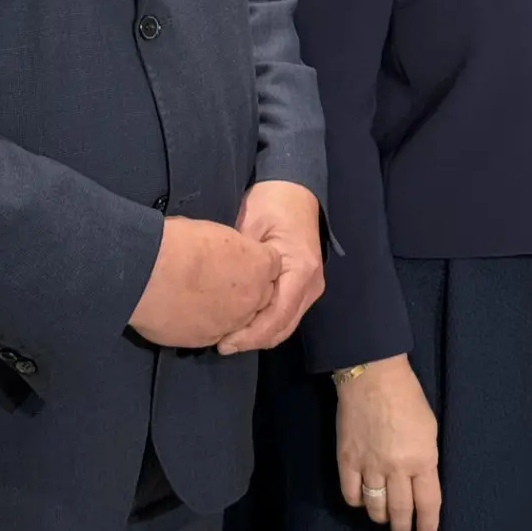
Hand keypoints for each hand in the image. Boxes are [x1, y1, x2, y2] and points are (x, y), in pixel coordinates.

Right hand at [128, 215, 279, 347]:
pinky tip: (190, 311)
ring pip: (240, 319)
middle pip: (261, 295)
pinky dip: (208, 323)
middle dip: (248, 289)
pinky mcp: (207, 340)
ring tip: (204, 297)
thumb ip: (232, 250)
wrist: (147, 274)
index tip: (240, 258)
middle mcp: (252, 298)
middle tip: (222, 279)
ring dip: (229, 310)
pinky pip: (216, 332)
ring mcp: (231, 323)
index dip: (256, 261)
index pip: (272, 265)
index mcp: (259, 265)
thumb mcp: (216, 233)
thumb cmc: (180, 243)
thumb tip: (226, 255)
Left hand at [217, 181, 324, 354]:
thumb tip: (219, 296)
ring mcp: (311, 287)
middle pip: (283, 326)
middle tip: (221, 344)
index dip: (250, 334)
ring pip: (285, 324)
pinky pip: (286, 314)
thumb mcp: (250, 226)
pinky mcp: (304, 286)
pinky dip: (266, 324)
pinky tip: (243, 324)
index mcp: (301, 269)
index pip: (278, 316)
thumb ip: (241, 263)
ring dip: (259, 335)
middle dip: (253, 340)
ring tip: (229, 338)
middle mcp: (312, 284)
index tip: (223, 342)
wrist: (293, 186)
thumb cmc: (271, 201)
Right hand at [336, 355, 440, 530]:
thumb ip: (425, 458)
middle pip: (400, 511)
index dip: (427, 522)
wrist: (372, 373)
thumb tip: (420, 483)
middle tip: (402, 528)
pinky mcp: (347, 460)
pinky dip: (358, 502)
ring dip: (381, 517)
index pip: (427, 502)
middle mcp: (397, 467)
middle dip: (402, 525)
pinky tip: (363, 499)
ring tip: (384, 517)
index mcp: (422, 457)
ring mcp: (370, 465)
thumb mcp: (428, 428)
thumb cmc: (407, 395)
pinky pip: (351, 495)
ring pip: (375, 508)